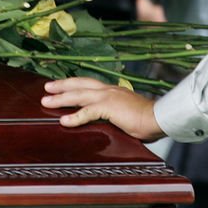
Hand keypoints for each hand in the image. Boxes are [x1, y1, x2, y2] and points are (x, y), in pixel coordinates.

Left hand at [41, 77, 165, 141]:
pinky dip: (74, 116)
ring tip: (47, 101)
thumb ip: (115, 116)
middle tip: (47, 87)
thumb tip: (108, 124)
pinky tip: (63, 121)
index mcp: (114, 91)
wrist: (160, 118)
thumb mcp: (127, 115)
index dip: (74, 83)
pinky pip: (87, 111)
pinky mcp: (109, 107)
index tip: (62, 84)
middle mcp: (109, 90)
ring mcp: (108, 97)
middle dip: (62, 85)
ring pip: (78, 95)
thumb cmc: (148, 120)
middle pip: (80, 84)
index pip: (90, 84)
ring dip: (61, 98)